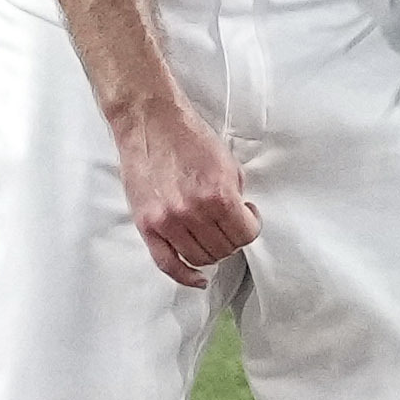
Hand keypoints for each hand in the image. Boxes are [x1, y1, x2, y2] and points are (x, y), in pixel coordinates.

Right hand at [109, 87, 259, 284]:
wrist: (150, 121)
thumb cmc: (188, 136)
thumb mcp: (227, 162)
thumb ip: (235, 195)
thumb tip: (240, 217)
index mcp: (218, 195)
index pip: (246, 234)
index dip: (252, 227)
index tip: (248, 218)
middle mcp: (193, 213)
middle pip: (224, 249)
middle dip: (232, 238)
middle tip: (228, 223)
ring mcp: (168, 221)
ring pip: (200, 258)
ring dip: (212, 252)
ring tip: (211, 235)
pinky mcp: (147, 225)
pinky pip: (167, 263)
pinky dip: (185, 276)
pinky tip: (198, 278)